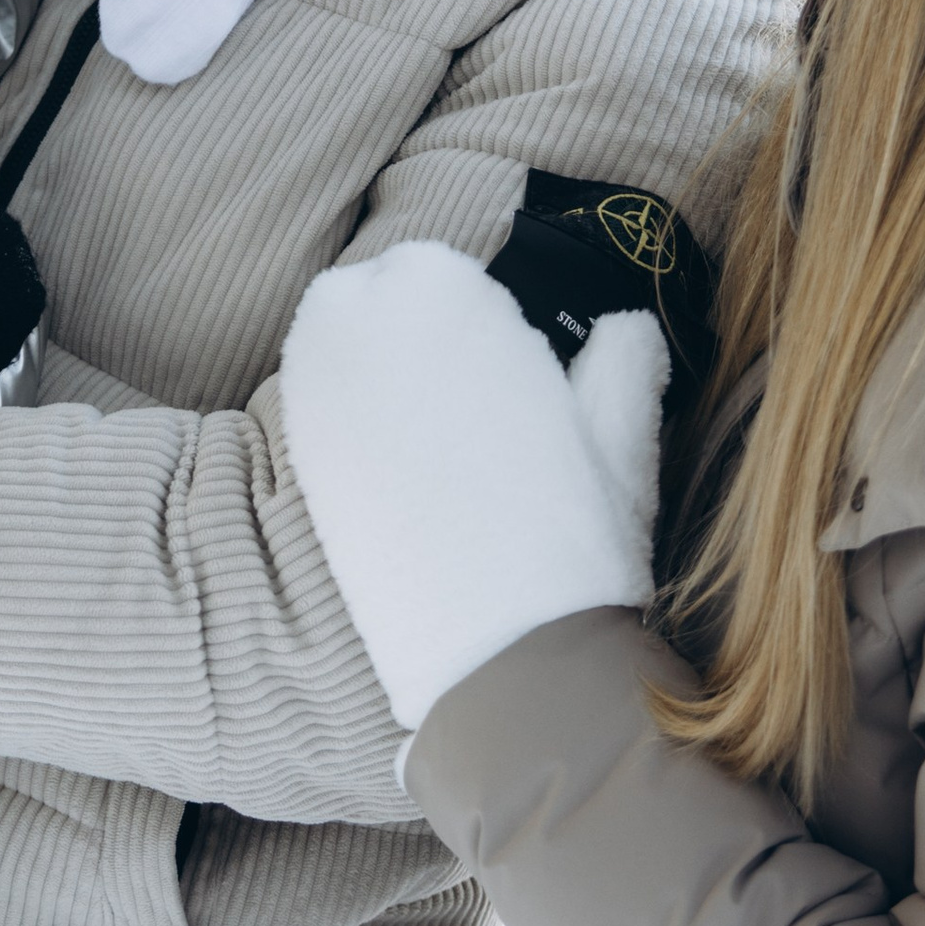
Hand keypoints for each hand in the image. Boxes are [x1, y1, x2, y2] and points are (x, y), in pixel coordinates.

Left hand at [277, 241, 668, 733]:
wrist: (500, 653)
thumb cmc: (574, 538)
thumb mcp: (623, 437)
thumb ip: (625, 361)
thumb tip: (627, 326)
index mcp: (442, 291)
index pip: (434, 272)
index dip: (471, 322)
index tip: (499, 375)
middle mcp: (360, 323)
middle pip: (370, 301)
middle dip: (408, 341)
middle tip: (462, 411)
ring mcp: (315, 391)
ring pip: (334, 349)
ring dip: (371, 376)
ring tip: (429, 445)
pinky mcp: (297, 456)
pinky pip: (316, 409)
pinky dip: (346, 426)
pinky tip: (394, 480)